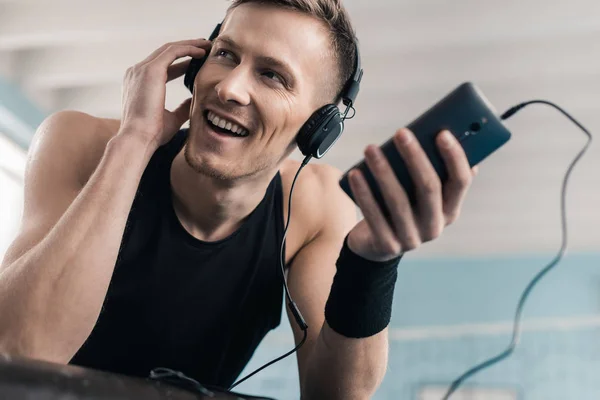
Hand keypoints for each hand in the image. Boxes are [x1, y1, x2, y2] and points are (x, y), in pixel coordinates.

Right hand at [118, 38, 210, 148]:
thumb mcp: (171, 118)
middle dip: (186, 48)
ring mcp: (142, 69)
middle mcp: (137, 72)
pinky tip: (201, 51)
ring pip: (169, 49)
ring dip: (189, 45)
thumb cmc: (152, 134)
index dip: (180, 63)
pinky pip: (172, 52)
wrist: (138, 139)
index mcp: (139, 83)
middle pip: (165, 53)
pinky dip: (187, 49)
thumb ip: (182, 108)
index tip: (196, 62)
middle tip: (205, 47)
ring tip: (206, 45)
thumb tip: (194, 101)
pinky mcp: (150, 70)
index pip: (162, 66)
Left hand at [346, 128, 478, 261]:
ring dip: (384, 171)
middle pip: (429, 187)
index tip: (442, 132)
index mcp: (450, 209)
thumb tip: (438, 135)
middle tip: (401, 132)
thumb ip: (429, 170)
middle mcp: (435, 226)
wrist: (375, 245)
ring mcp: (412, 238)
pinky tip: (355, 174)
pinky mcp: (388, 245)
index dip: (455, 157)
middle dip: (415, 157)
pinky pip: (374, 216)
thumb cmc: (400, 207)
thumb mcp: (417, 192)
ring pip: (398, 200)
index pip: (461, 181)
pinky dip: (364, 193)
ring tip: (370, 149)